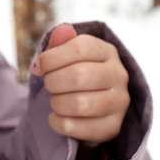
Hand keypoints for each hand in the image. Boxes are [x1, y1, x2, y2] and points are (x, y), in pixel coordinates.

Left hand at [31, 24, 129, 145]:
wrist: (90, 107)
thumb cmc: (73, 75)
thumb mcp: (66, 55)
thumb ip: (61, 42)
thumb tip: (62, 31)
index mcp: (107, 51)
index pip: (80, 48)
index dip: (52, 57)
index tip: (39, 67)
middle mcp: (119, 75)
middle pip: (79, 76)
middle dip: (53, 82)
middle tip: (48, 85)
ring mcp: (120, 102)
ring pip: (80, 104)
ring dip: (57, 103)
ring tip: (54, 101)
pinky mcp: (113, 127)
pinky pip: (79, 128)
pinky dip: (59, 123)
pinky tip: (55, 118)